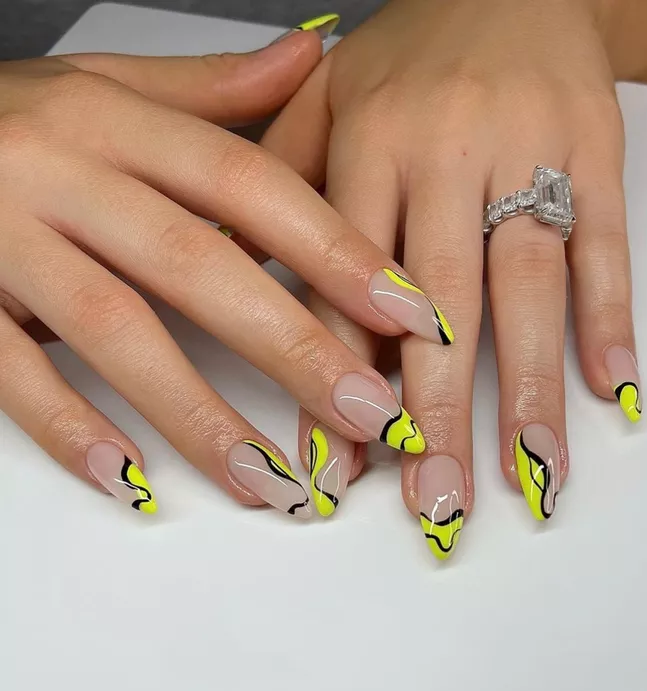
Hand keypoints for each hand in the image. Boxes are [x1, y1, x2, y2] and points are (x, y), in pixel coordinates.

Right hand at [0, 20, 452, 518]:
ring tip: (274, 481)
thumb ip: (212, 88)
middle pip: (199, 266)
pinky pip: (10, 372)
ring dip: (200, 415)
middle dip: (293, 348)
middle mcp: (64, 174)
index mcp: (117, 121)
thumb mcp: (110, 84)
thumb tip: (310, 55)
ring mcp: (1, 238)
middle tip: (368, 416)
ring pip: (117, 331)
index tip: (409, 313)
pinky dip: (72, 431)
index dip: (335, 251)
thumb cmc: (13, 115)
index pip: (251, 184)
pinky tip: (135, 481)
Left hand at [263, 0, 640, 554]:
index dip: (340, 381)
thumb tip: (231, 274)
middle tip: (437, 505)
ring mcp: (529, 151)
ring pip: (527, 287)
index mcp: (368, 143)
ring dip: (530, 388)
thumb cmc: (410, 53)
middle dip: (439, 415)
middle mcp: (446, 153)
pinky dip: (610, 318)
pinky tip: (611, 388)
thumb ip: (278, 184)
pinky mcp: (596, 148)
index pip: (346, 286)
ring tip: (530, 475)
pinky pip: (605, 243)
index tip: (340, 467)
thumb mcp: (322, 97)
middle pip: (441, 305)